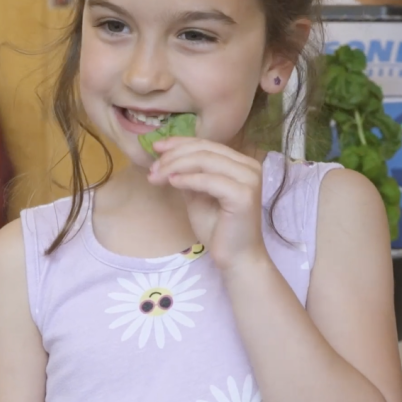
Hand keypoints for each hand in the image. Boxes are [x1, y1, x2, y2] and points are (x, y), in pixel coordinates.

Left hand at [147, 137, 266, 271]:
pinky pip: (209, 180)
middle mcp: (249, 166)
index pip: (206, 144)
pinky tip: (172, 183)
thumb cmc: (218, 229)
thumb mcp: (198, 195)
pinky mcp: (243, 195)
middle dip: (173, 156)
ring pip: (205, 161)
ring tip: (157, 176)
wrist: (236, 258)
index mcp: (241, 163)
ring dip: (176, 166)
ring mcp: (249, 179)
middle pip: (204, 150)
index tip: (155, 147)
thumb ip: (188, 175)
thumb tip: (166, 157)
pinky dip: (188, 179)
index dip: (179, 143)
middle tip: (152, 168)